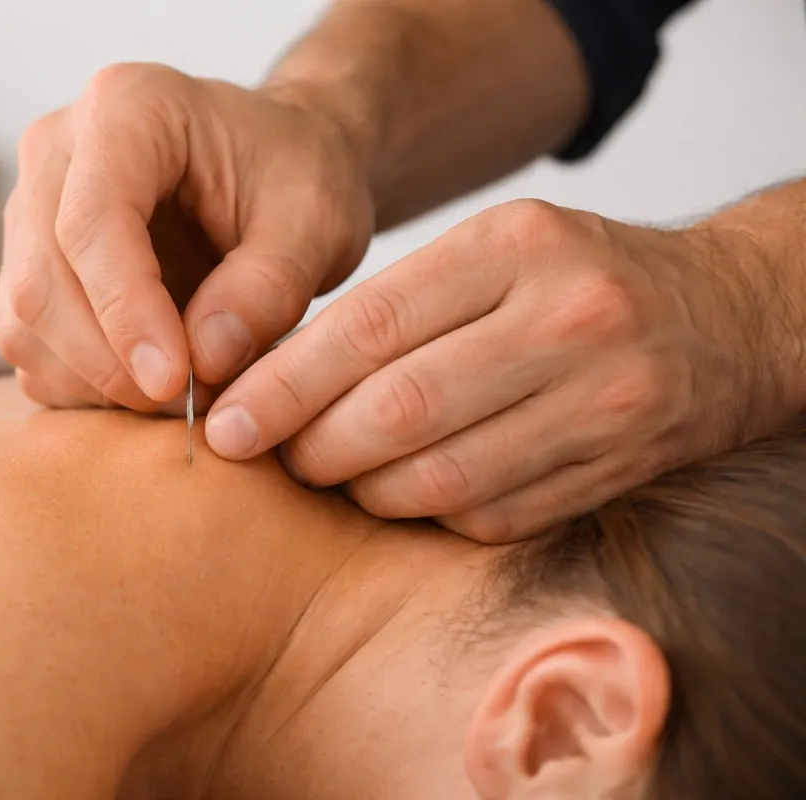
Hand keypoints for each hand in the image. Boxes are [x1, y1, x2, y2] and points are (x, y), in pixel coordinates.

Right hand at [0, 63, 373, 410]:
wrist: (275, 170)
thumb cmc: (297, 178)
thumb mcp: (316, 221)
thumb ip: (268, 287)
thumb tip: (202, 362)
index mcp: (126, 109)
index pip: (91, 223)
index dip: (126, 313)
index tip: (176, 382)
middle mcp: (56, 152)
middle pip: (42, 281)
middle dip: (112, 364)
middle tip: (194, 404)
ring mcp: (30, 211)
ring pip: (25, 323)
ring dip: (99, 384)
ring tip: (187, 394)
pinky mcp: (28, 266)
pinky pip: (30, 348)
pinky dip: (85, 388)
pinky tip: (151, 385)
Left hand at [206, 199, 795, 541]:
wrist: (724, 318)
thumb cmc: (573, 279)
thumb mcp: (492, 250)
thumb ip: (395, 306)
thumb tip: (271, 377)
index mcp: (518, 246)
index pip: (371, 328)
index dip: (284, 385)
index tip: (226, 422)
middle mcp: (568, 321)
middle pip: (398, 411)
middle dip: (310, 447)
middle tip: (266, 454)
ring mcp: (602, 402)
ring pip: (439, 479)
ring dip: (361, 491)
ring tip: (328, 474)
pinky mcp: (615, 472)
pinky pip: (488, 517)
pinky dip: (426, 515)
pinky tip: (401, 493)